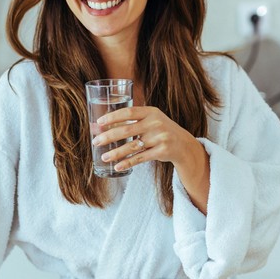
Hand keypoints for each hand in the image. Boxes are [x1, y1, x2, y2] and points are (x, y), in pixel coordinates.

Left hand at [92, 105, 209, 211]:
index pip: (129, 111)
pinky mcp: (162, 151)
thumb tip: (101, 126)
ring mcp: (160, 137)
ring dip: (115, 153)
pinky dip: (127, 163)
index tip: (99, 122)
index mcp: (151, 112)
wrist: (184, 144)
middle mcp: (156, 123)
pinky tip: (117, 166)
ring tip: (104, 157)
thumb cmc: (160, 131)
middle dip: (109, 136)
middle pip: (127, 129)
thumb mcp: (150, 120)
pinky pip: (140, 158)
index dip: (113, 117)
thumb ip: (131, 121)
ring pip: (132, 146)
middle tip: (95, 141)